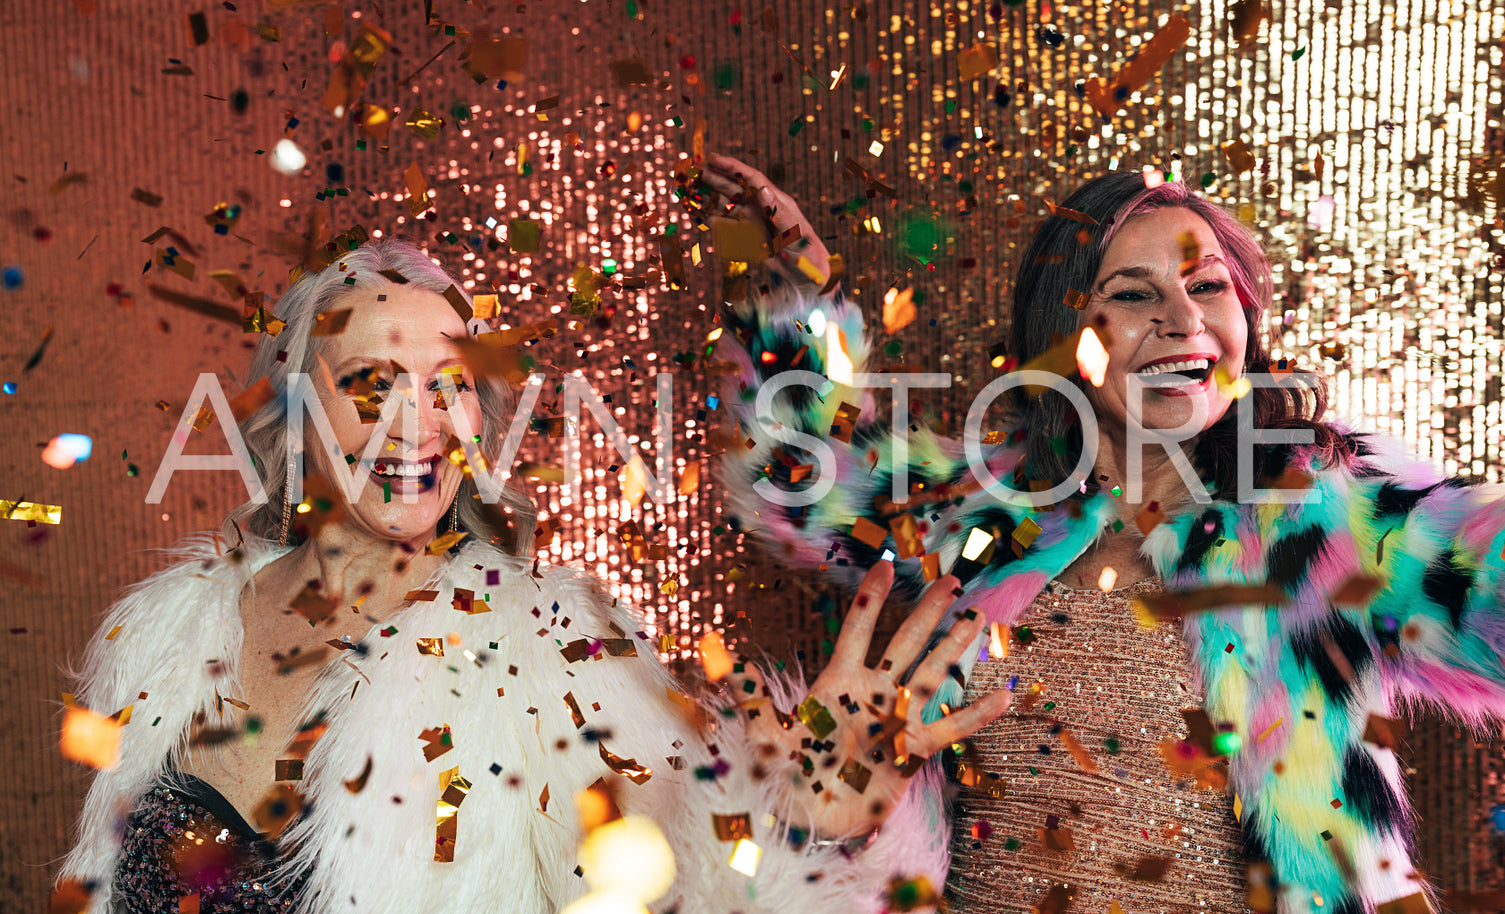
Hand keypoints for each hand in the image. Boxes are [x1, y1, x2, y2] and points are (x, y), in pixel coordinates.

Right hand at [700, 153, 834, 289]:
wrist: (807, 275)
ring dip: (710, 199)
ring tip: (690, 192)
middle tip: (693, 172)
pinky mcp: (748, 238)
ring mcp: (753, 222)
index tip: (711, 158)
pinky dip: (713, 221)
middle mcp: (761, 207)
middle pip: (734, 188)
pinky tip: (699, 216)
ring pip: (727, 206)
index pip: (749, 177)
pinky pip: (727, 227)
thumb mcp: (794, 229)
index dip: (731, 166)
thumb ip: (777, 210)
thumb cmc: (806, 250)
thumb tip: (762, 188)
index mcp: (774, 199)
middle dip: (714, 179)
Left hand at [738, 562, 1010, 837]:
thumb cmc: (783, 775)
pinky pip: (949, 729)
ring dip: (954, 647)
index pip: (857, 629)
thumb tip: (732, 667)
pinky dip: (976, 716)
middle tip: (951, 579)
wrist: (804, 820)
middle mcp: (871, 694)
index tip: (887, 563)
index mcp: (836, 683)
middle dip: (926, 611)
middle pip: (903, 642)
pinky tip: (1004, 698)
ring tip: (977, 619)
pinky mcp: (912, 752)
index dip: (872, 597)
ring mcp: (894, 720)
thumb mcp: (764, 737)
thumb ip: (752, 702)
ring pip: (931, 674)